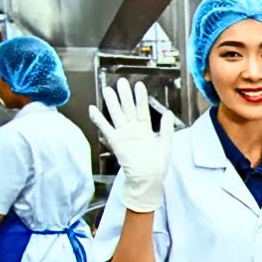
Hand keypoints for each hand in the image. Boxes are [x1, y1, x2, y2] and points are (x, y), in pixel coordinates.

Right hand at [89, 78, 173, 211]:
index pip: (142, 109)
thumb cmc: (158, 165)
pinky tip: (93, 109)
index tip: (139, 85)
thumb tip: (168, 112)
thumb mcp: (166, 144)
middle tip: (121, 81)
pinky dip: (99, 119)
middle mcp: (133, 130)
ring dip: (112, 103)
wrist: (147, 179)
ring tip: (107, 89)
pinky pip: (105, 128)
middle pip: (128, 109)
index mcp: (146, 130)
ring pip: (117, 115)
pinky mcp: (116, 142)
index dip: (140, 98)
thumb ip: (166, 128)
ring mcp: (124, 135)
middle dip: (124, 95)